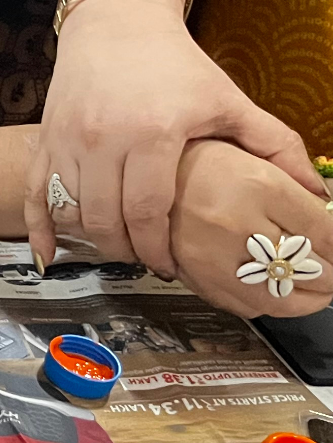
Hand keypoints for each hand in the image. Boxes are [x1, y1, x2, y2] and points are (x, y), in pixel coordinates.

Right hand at [28, 0, 322, 275]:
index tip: (170, 266)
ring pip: (73, 210)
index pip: (148, 212)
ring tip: (120, 247)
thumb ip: (275, 146)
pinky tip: (47, 254)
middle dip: (128, 250)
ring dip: (95, 240)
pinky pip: (35, 192)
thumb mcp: (229, 100)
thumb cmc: (177, 62)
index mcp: (151, 133)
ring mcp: (67, 138)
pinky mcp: (47, 137)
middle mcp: (102, 139)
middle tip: (147, 261)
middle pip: (106, 220)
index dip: (158, 248)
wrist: (117, 19)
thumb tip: (315, 193)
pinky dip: (40, 227)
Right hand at [165, 140, 332, 317]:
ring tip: (307, 287)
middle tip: (331, 273)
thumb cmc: (192, 146)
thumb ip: (296, 171)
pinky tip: (265, 287)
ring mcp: (205, 254)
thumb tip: (327, 204)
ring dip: (301, 299)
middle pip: (304, 273)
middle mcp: (232, 224)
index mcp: (258, 185)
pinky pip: (234, 303)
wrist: (130, 160)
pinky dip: (259, 302)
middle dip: (328, 278)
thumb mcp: (251, 139)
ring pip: (273, 299)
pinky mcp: (183, 271)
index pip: (324, 232)